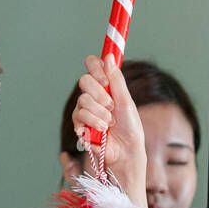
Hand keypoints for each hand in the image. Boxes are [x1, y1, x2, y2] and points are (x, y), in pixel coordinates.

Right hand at [71, 55, 146, 206]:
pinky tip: (100, 130)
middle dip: (99, 94)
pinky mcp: (79, 124)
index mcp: (106, 86)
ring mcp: (84, 109)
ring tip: (109, 123)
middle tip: (110, 105)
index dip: (95, 67)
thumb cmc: (130, 127)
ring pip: (82, 100)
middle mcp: (93, 95)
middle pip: (84, 81)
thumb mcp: (126, 101)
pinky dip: (92, 122)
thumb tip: (109, 56)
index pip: (93, 65)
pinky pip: (78, 115)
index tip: (104, 78)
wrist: (126, 150)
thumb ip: (116, 80)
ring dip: (98, 112)